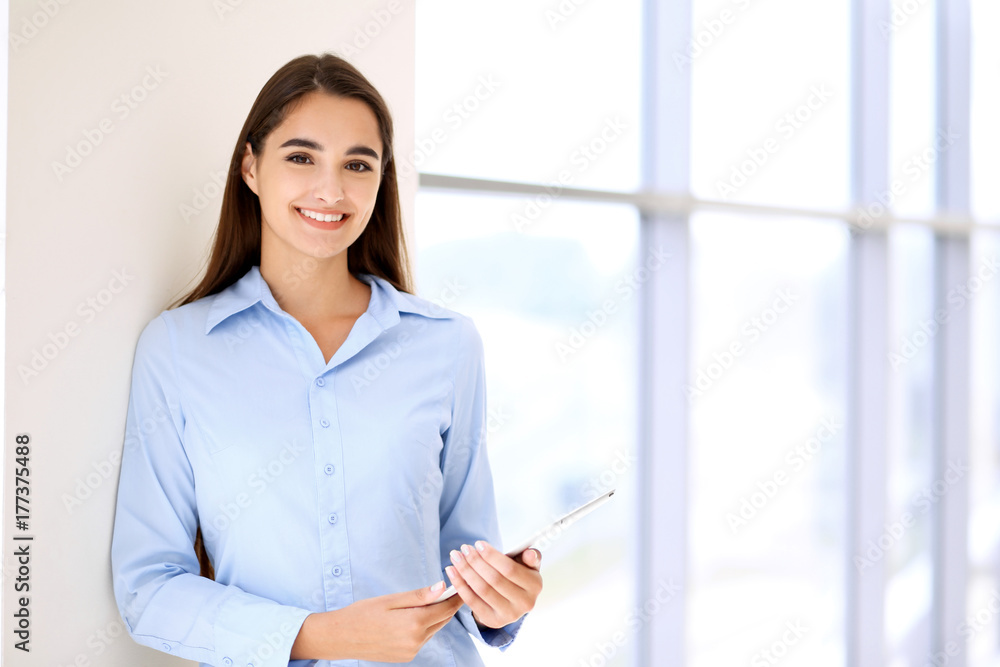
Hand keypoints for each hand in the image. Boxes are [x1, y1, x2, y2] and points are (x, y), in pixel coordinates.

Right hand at [290, 580, 462, 661]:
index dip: (455, 596)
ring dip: (436, 616)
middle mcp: (416, 641)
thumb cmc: (363, 613)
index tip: (462, 584)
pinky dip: (424, 627)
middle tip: (452, 589)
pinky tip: (417, 616)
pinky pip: (422, 639)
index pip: (445, 608)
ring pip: (433, 630)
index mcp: (414, 623)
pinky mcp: (405, 656)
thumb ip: (419, 596)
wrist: (340, 637)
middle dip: (448, 605)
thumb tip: (442, 587)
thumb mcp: (391, 599)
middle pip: (441, 620)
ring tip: (434, 600)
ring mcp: (411, 651)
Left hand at [445, 541, 542, 629]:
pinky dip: (460, 585)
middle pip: (494, 579)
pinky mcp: (493, 621)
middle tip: (463, 549)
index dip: (492, 556)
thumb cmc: (518, 574)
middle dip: (475, 562)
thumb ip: (530, 557)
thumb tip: (530, 553)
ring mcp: (509, 615)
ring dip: (465, 571)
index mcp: (535, 585)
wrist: (512, 599)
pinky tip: (452, 571)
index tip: (478, 544)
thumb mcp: (527, 564)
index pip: (509, 569)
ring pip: (482, 590)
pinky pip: (472, 601)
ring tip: (456, 557)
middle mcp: (525, 603)